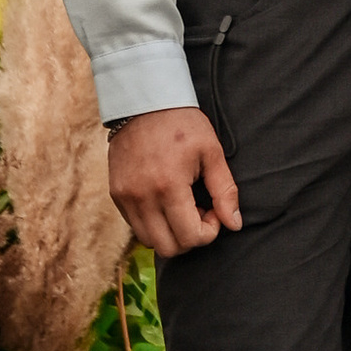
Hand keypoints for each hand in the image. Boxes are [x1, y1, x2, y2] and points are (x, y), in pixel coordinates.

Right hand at [106, 104, 242, 256]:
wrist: (144, 101)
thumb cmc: (183, 124)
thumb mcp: (211, 152)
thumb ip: (225, 191)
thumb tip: (234, 225)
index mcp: (169, 186)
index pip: (190, 237)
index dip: (209, 232)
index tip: (213, 210)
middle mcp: (142, 197)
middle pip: (169, 248)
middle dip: (190, 237)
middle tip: (198, 210)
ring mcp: (125, 197)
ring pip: (149, 241)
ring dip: (170, 233)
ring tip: (181, 206)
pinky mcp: (116, 194)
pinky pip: (135, 226)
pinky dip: (153, 224)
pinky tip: (164, 201)